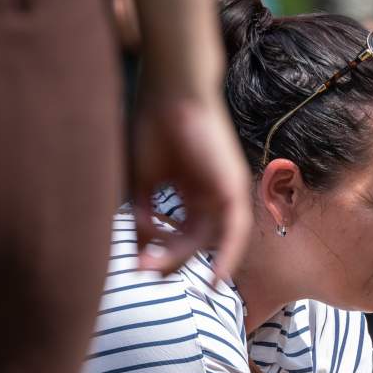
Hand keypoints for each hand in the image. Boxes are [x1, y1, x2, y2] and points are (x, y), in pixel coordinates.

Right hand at [129, 91, 252, 282]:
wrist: (170, 94)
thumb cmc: (151, 127)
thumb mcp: (140, 181)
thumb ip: (142, 217)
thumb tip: (138, 252)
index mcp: (189, 191)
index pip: (179, 233)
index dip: (159, 251)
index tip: (137, 265)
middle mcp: (209, 194)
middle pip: (191, 240)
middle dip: (167, 257)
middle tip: (143, 269)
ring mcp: (223, 192)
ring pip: (208, 239)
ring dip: (183, 257)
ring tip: (159, 270)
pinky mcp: (234, 188)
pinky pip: (235, 231)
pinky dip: (228, 255)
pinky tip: (215, 278)